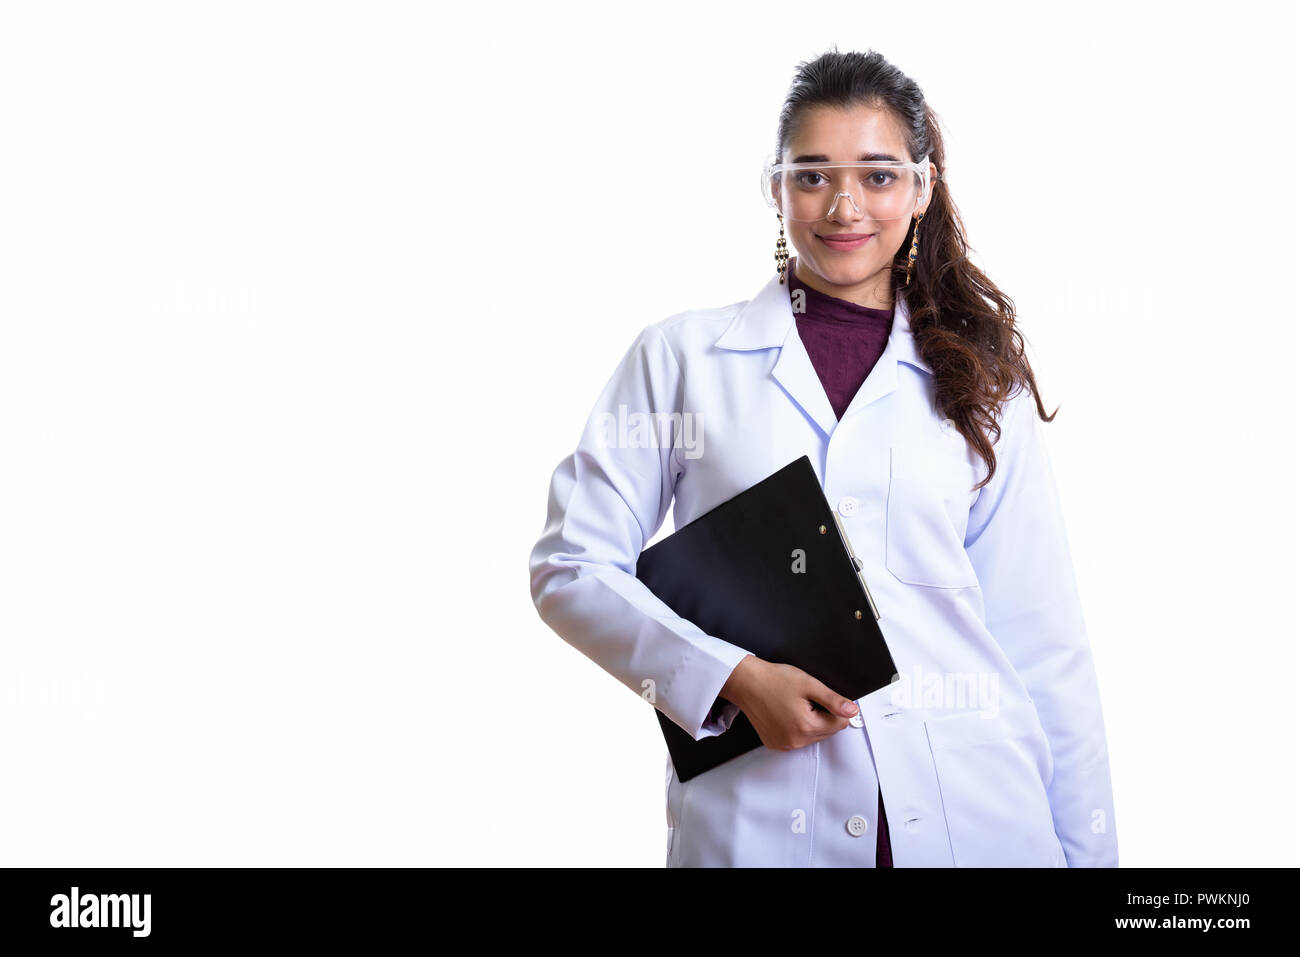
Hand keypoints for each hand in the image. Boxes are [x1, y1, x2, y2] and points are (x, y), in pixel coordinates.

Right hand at [719, 654, 859, 750]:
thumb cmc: (772, 680)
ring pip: (813, 736)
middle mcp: (795, 740)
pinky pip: (797, 739)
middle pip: (827, 731)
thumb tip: (852, 711)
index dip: (833, 707)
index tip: (819, 697)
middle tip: (804, 699)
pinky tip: (785, 714)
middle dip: (821, 715)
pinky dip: (796, 728)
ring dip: (810, 722)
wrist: (746, 682)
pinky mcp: (775, 744)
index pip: (839, 723)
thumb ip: (833, 700)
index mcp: (806, 726)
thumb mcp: (809, 684)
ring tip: (793, 705)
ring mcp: (784, 744)